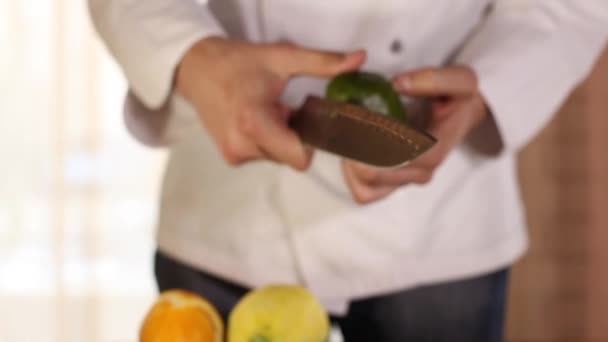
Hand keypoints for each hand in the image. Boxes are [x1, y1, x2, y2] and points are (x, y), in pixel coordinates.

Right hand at [176, 37, 365, 169]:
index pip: (299, 159)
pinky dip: (265, 141)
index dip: (309, 141)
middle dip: (293, 135)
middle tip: (282, 107)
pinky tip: (255, 119)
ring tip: (265, 110)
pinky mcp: (230, 157)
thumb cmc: (237, 62)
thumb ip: (323, 62)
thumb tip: (358, 60)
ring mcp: (234, 153)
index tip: (302, 116)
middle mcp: (242, 144)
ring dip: (279, 138)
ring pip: (277, 158)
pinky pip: (263, 156)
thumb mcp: (283, 58)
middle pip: (290, 157)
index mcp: (254, 122)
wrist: (197, 69)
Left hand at [342, 66, 487, 202]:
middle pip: (371, 173)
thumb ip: (435, 79)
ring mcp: (404, 181)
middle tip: (350, 120)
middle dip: (355, 145)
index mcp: (432, 152)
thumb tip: (400, 84)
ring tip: (354, 132)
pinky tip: (356, 149)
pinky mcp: (391, 186)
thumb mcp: (461, 80)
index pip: (391, 156)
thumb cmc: (456, 101)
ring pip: (363, 184)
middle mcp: (418, 172)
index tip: (360, 115)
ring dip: (351, 157)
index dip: (369, 137)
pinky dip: (351, 173)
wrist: (458, 116)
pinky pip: (362, 192)